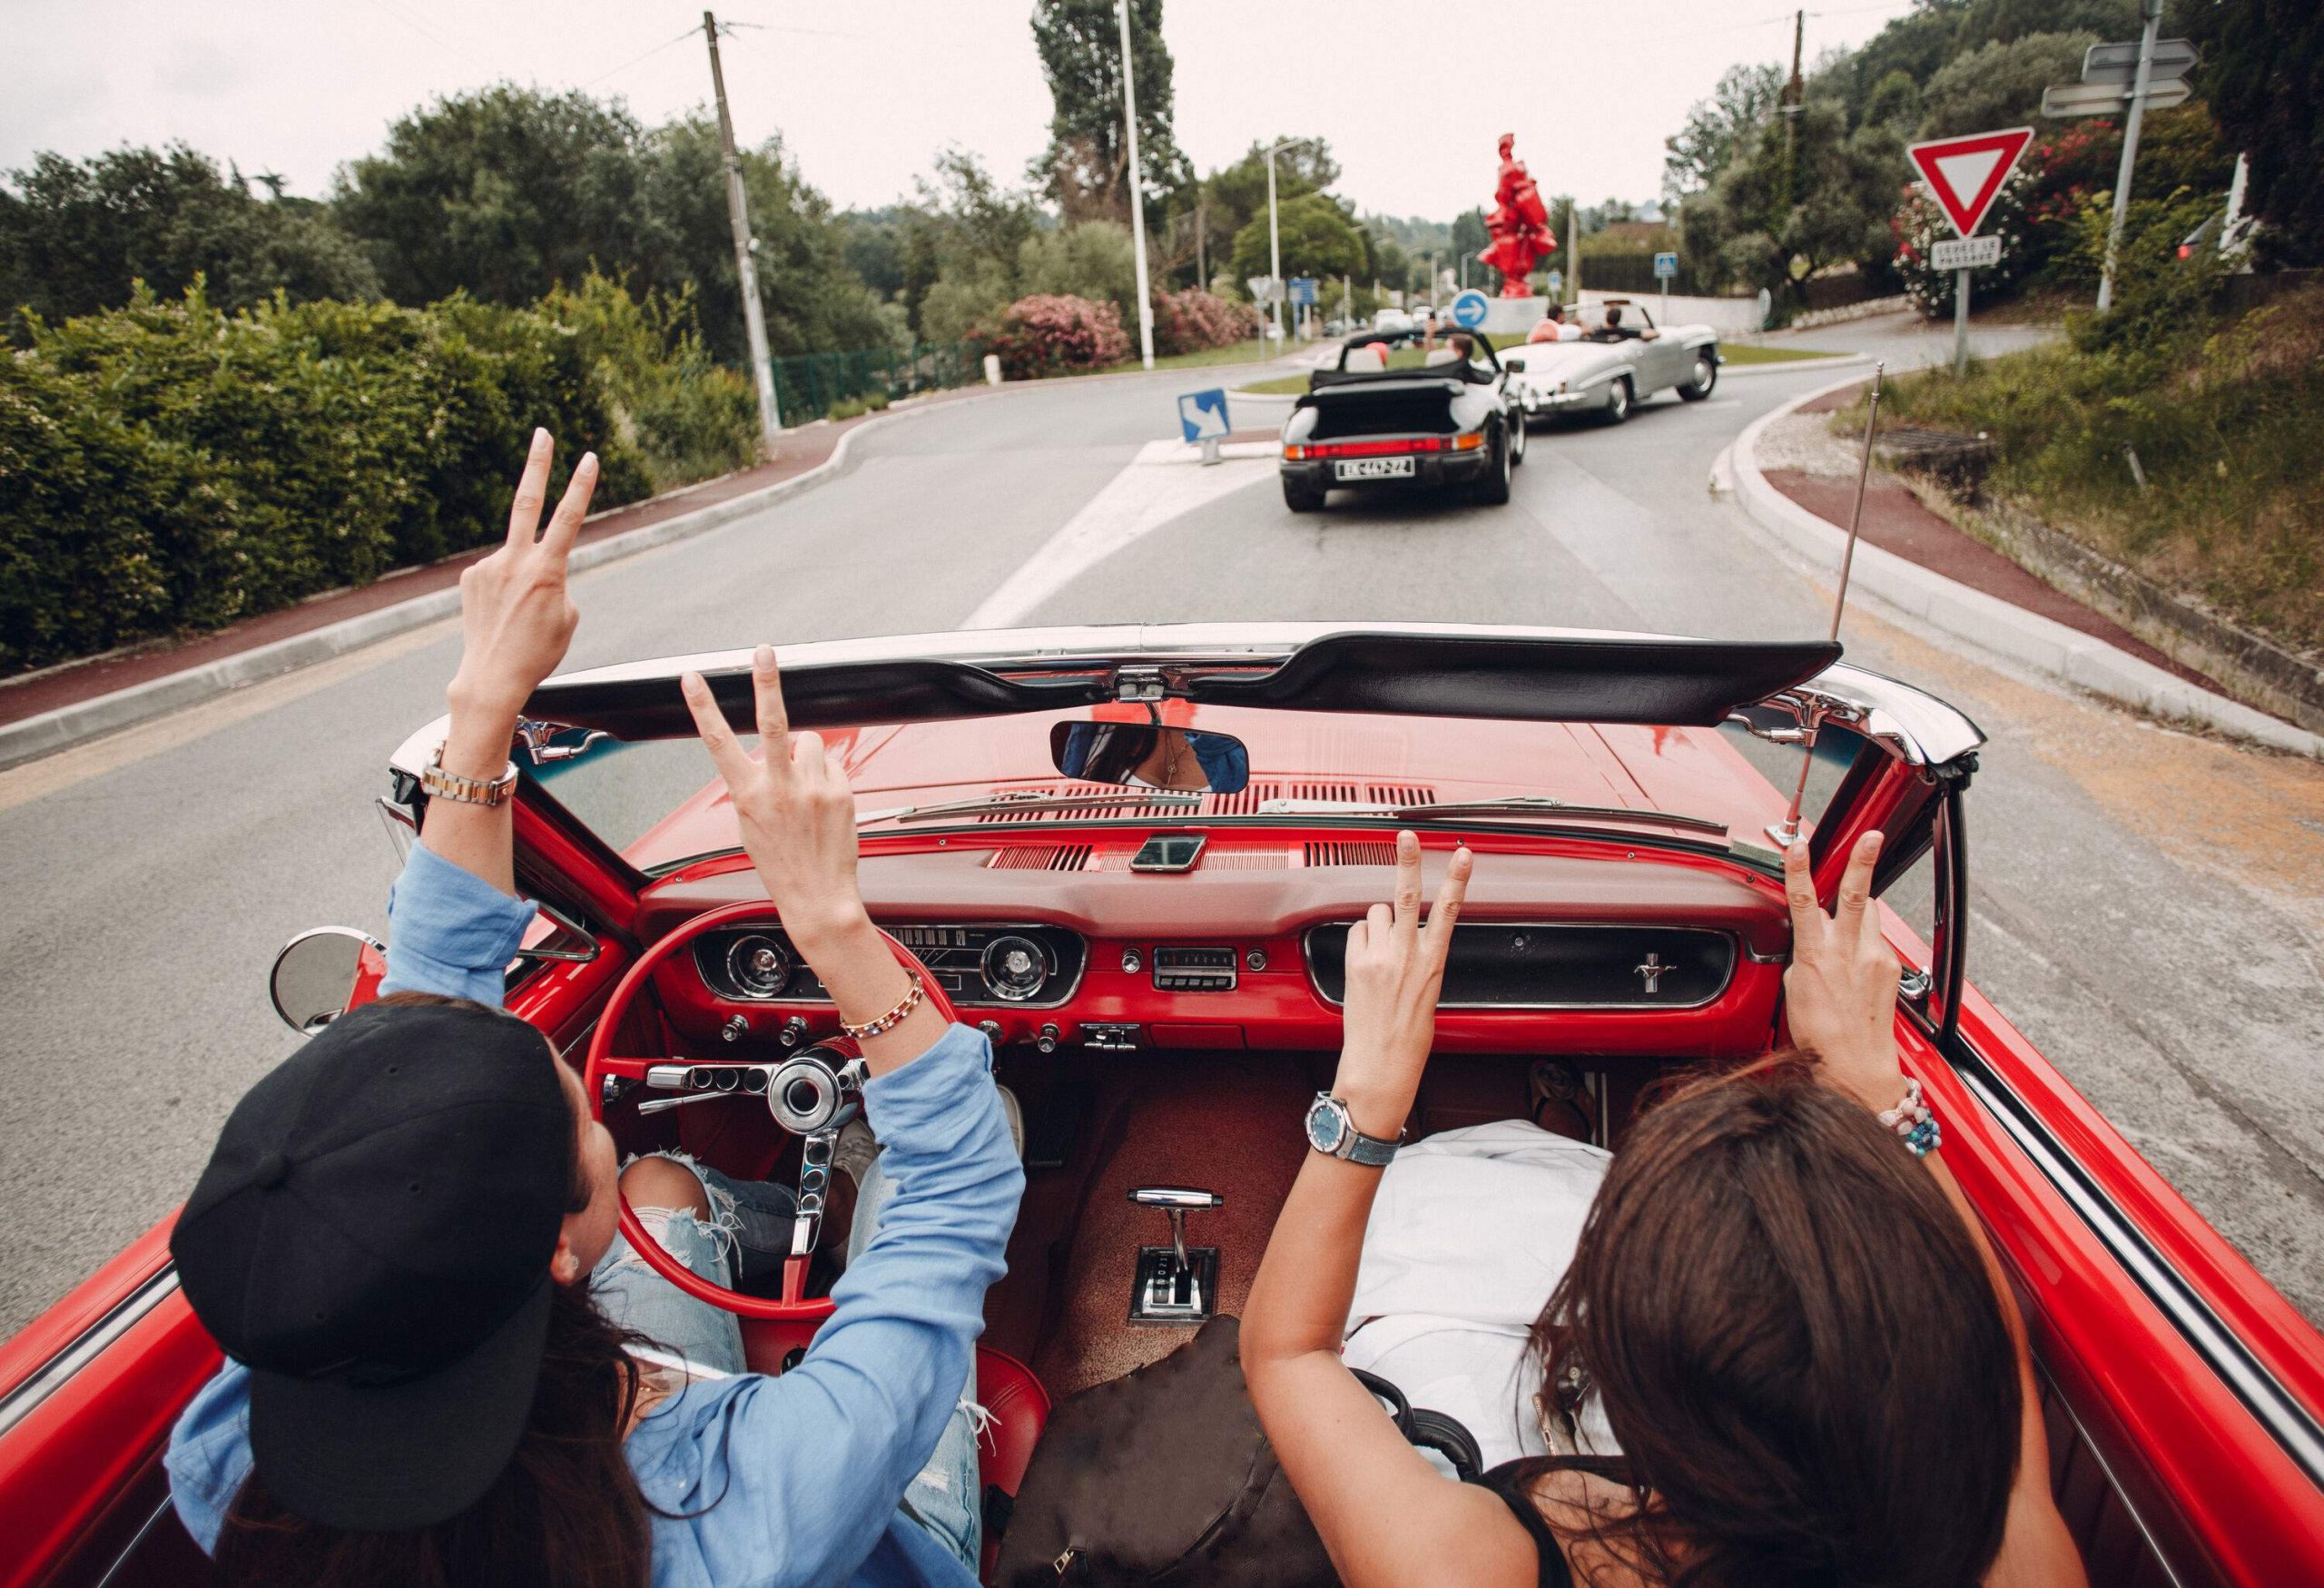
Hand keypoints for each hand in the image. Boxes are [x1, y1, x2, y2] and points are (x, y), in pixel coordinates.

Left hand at [446, 429, 596, 724]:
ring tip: (518, 615)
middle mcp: (515, 560)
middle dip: (537, 464)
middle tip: (542, 433)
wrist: (491, 675)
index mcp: (547, 570)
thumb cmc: (538, 651)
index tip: (589, 456)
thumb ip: (558, 582)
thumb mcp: (568, 617)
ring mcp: (488, 566)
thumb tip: (539, 568)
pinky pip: (496, 573)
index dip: (581, 485)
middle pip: (527, 499)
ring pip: (515, 558)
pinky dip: (503, 589)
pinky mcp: (470, 576)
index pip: (569, 517)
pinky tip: (500, 614)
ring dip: (522, 579)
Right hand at [681, 646, 866, 952]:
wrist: (818, 897)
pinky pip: (832, 764)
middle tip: (764, 650)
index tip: (692, 678)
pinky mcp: (840, 790)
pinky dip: (827, 776)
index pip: (718, 742)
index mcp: (747, 795)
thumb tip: (769, 755)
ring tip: (806, 789)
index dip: (703, 707)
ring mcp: (812, 787)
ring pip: (810, 742)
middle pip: (772, 721)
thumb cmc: (782, 864)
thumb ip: (755, 785)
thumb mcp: (750, 826)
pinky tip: (823, 805)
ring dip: (807, 756)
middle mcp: (779, 787)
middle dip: (766, 681)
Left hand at [1332, 832, 1472, 1137]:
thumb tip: (1405, 931)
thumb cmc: (1409, 1036)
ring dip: (1378, 924)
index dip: (1457, 879)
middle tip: (1407, 835)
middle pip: (1405, 895)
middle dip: (1408, 861)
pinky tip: (1366, 961)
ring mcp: (1378, 958)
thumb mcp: (1428, 991)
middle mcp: (1406, 955)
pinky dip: (1361, 940)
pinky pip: (1356, 933)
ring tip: (1382, 952)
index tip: (1464, 853)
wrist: (1381, 1063)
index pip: (1448, 910)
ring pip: (1375, 914)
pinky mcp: (1355, 965)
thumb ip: (1420, 956)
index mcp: (1433, 962)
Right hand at [1782, 831, 1905, 1111]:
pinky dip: (1864, 939)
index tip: (1798, 846)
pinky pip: (1876, 939)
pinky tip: (1856, 959)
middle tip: (1871, 836)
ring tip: (1851, 905)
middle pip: (1856, 895)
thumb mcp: (1794, 991)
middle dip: (1862, 861)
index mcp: (1816, 957)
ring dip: (1859, 904)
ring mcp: (1875, 958)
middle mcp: (1849, 953)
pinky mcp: (1890, 967)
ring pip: (1868, 913)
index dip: (1799, 871)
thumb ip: (1803, 957)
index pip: (1805, 902)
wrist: (1857, 1065)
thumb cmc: (1820, 1036)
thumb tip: (1809, 941)